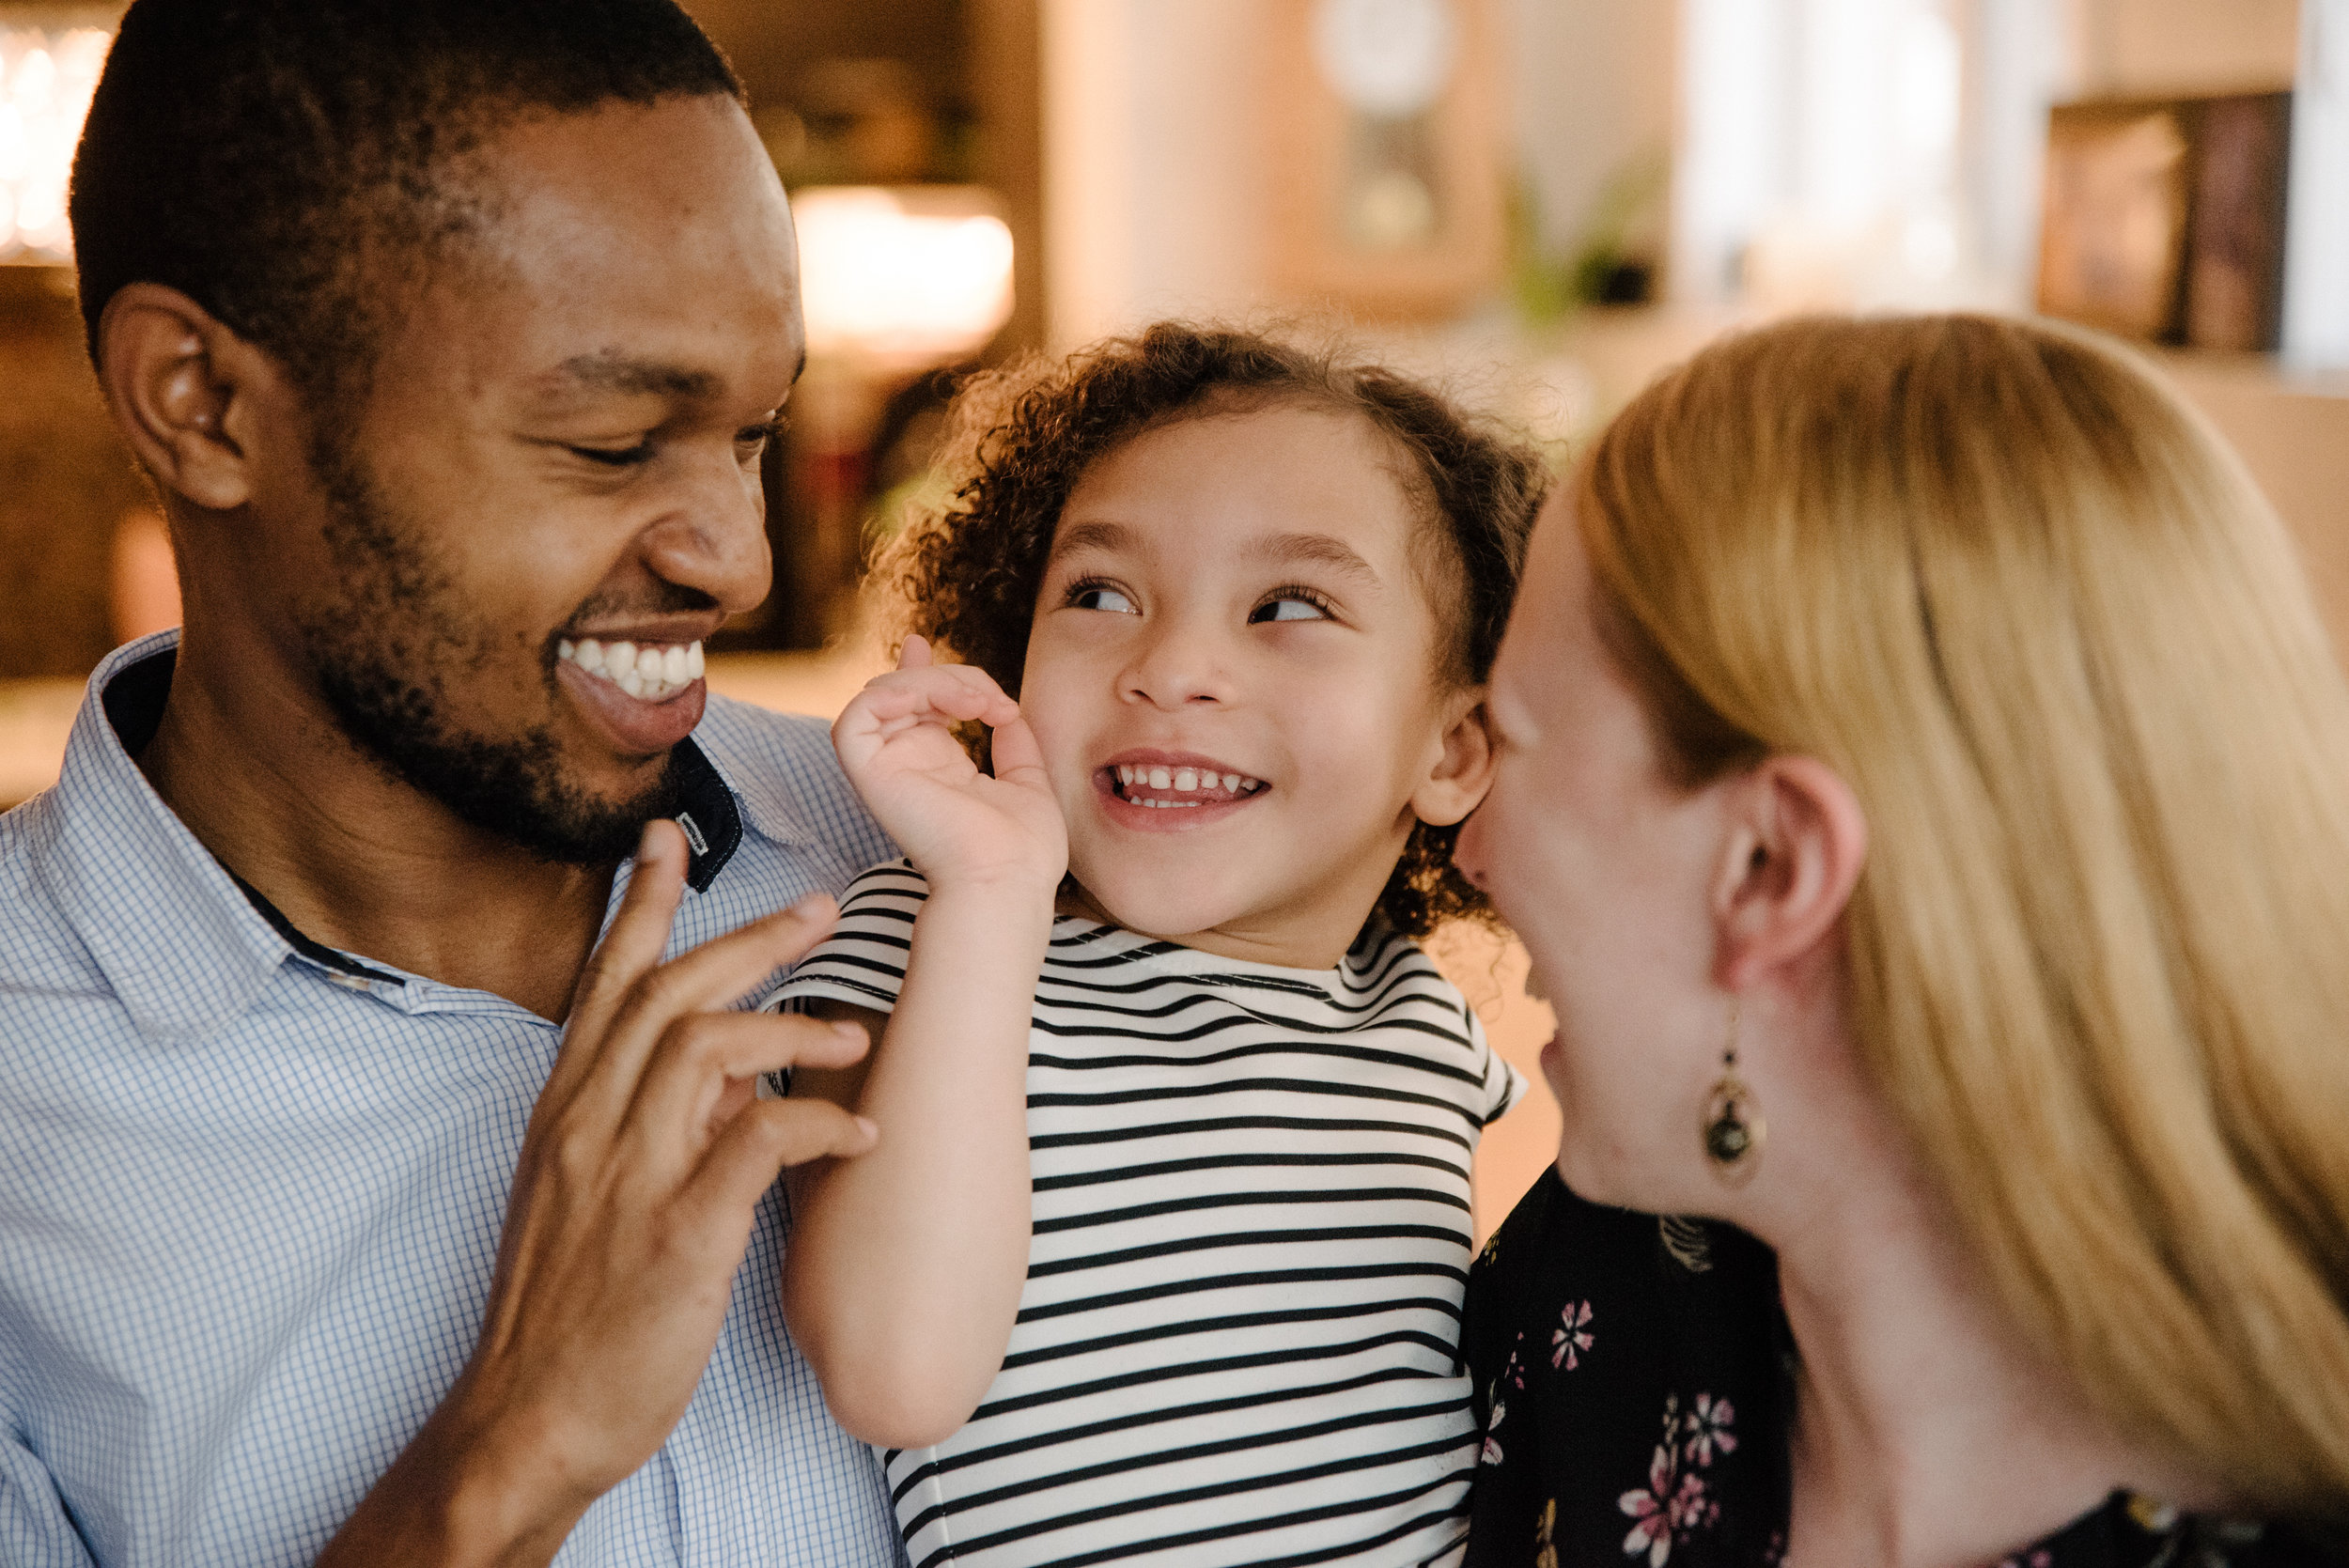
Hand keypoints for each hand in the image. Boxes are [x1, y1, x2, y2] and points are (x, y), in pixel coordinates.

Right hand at [318, 821, 878, 1566]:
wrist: (527, 1418)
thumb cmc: (566, 1308)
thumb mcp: (584, 1193)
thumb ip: (642, 1119)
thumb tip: (721, 1069)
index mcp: (565, 1111)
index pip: (605, 982)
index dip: (642, 905)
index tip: (672, 838)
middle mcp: (590, 1127)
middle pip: (670, 993)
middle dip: (751, 939)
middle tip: (823, 908)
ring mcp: (630, 1178)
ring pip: (708, 1048)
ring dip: (793, 1026)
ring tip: (856, 1030)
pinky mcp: (677, 1238)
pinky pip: (757, 1146)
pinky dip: (817, 1127)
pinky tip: (862, 1134)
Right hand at [830, 635, 1066, 893]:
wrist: (1008, 882)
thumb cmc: (1023, 852)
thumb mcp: (1029, 782)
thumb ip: (1014, 745)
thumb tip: (1008, 712)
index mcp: (938, 770)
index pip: (915, 706)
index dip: (918, 670)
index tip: (921, 643)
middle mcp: (907, 766)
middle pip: (903, 691)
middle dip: (948, 675)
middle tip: (993, 698)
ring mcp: (886, 770)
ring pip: (880, 694)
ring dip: (932, 681)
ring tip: (979, 701)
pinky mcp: (870, 775)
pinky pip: (856, 716)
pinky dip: (895, 693)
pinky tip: (943, 702)